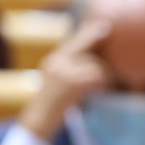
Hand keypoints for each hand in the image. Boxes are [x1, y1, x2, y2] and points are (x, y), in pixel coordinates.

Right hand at [18, 18, 110, 140]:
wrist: (39, 119)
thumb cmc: (51, 108)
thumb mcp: (56, 86)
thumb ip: (69, 73)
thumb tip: (91, 67)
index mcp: (52, 62)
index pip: (71, 43)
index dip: (86, 33)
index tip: (99, 25)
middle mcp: (57, 62)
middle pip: (82, 46)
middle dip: (94, 36)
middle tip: (106, 29)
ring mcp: (64, 70)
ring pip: (93, 64)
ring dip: (102, 74)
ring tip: (102, 85)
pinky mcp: (72, 81)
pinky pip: (95, 76)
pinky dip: (101, 83)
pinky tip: (101, 90)